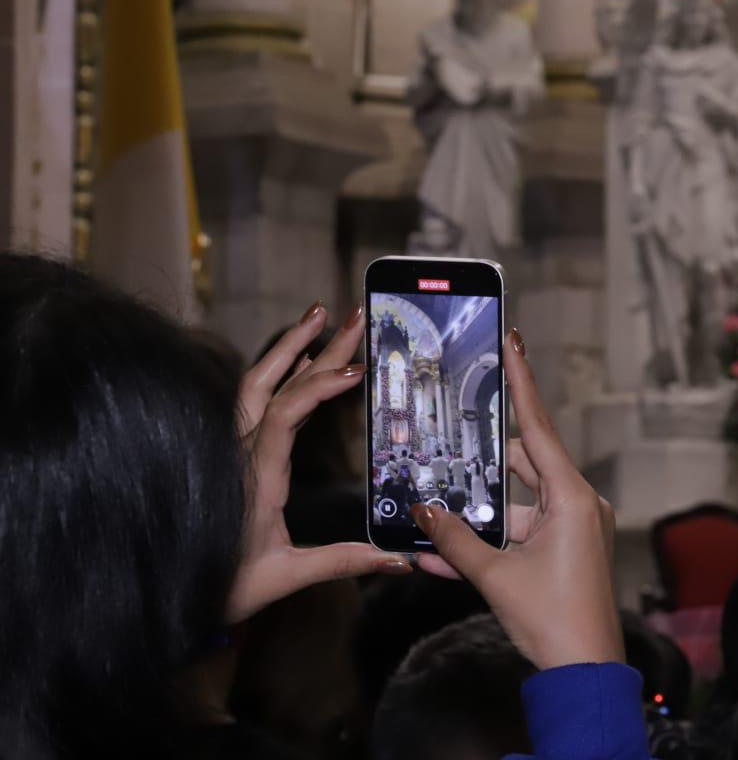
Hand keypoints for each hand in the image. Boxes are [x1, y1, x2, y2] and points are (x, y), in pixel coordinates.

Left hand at [227, 302, 411, 624]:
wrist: (167, 594)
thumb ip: (342, 561)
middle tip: (345, 316)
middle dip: (312, 346)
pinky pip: (254, 403)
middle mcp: (241, 454)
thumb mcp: (285, 576)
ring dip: (290, 349)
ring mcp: (234, 450)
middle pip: (273, 384)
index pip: (286, 414)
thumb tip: (397, 558)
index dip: (320, 386)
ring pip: (257, 385)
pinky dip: (281, 376)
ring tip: (318, 316)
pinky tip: (299, 363)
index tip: (355, 369)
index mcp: (255, 476)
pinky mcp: (234, 455)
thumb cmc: (224, 586)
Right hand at [411, 329, 623, 669]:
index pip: (540, 428)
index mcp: (572, 498)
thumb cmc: (553, 621)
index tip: (512, 341)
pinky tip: (442, 549)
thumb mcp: (495, 577)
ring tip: (436, 492)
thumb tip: (424, 511)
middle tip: (458, 417)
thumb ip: (455, 540)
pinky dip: (490, 537)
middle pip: (527, 460)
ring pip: (518, 500)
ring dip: (480, 506)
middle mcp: (579, 505)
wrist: (583, 672)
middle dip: (487, 450)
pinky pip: (522, 530)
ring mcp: (575, 528)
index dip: (522, 383)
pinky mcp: (566, 551)